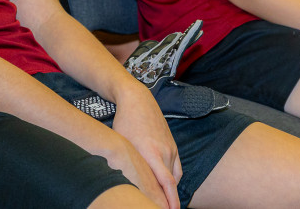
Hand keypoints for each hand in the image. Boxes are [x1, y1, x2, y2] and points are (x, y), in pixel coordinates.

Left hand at [109, 84, 180, 208]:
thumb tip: (130, 183)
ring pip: (174, 176)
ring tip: (165, 202)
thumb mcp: (122, 144)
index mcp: (151, 153)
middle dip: (170, 200)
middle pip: (171, 183)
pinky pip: (176, 168)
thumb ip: (130, 164)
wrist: (138, 100)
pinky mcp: (173, 145)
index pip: (166, 183)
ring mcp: (170, 148)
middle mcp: (164, 152)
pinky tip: (167, 186)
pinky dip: (173, 179)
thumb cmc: (125, 122)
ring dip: (171, 190)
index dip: (169, 200)